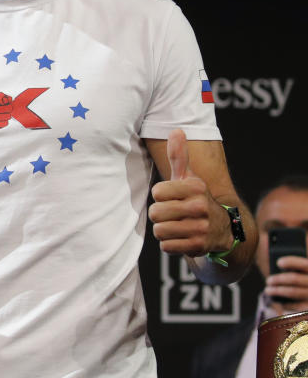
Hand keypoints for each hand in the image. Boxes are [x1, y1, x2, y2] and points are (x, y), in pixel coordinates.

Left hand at [149, 129, 232, 255]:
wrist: (223, 230)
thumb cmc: (196, 199)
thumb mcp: (189, 178)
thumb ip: (179, 156)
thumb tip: (176, 130)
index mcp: (196, 187)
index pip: (156, 192)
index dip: (160, 196)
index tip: (173, 197)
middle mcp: (200, 206)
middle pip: (155, 213)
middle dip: (160, 215)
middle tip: (174, 214)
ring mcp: (201, 228)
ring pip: (159, 231)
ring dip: (164, 231)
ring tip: (178, 226)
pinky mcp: (199, 247)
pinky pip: (166, 247)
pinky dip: (170, 245)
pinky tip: (182, 238)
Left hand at [266, 256, 307, 314]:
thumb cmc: (303, 283)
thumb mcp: (302, 276)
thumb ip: (295, 271)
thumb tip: (279, 268)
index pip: (304, 265)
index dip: (291, 262)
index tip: (278, 263)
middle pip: (294, 279)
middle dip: (278, 279)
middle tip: (268, 281)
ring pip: (293, 291)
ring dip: (277, 290)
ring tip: (268, 290)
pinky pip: (296, 305)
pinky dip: (285, 303)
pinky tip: (279, 302)